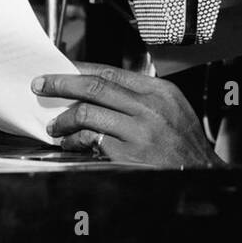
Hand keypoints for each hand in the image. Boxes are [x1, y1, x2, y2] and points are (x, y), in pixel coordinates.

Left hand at [32, 61, 218, 167]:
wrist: (200, 174)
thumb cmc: (184, 145)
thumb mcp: (172, 110)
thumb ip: (142, 97)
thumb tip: (100, 89)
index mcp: (159, 91)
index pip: (111, 72)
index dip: (80, 69)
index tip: (60, 68)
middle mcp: (150, 107)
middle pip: (95, 86)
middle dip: (62, 83)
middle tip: (41, 84)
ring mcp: (139, 130)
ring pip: (87, 112)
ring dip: (64, 118)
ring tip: (56, 126)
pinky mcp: (128, 153)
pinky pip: (91, 139)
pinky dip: (75, 140)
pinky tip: (71, 144)